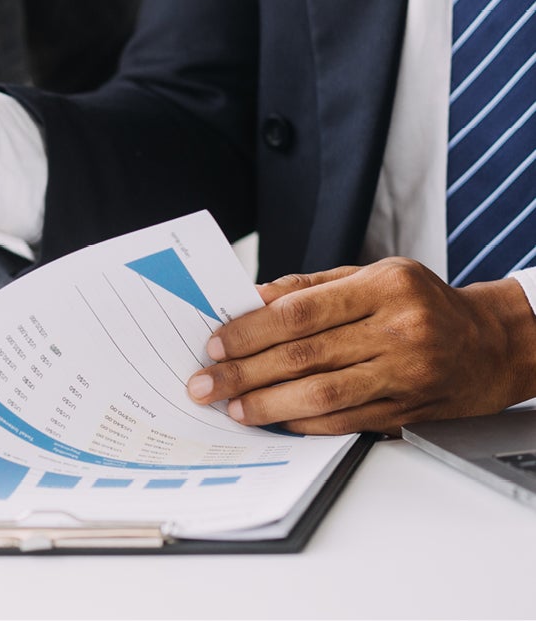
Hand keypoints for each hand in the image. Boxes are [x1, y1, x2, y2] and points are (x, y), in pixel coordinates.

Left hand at [183, 258, 535, 434]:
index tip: (215, 345)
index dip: (250, 332)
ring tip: (235, 408)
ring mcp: (407, 374)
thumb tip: (248, 300)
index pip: (300, 312)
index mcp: (385, 287)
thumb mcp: (372, 275)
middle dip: (245, 373)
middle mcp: (400, 330)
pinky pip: (347, 421)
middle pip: (305, 356)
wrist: (492, 344)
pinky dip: (306, 423)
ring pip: (324, 394)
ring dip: (269, 404)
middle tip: (206, 385)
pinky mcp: (410, 410)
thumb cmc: (421, 304)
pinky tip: (277, 421)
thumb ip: (309, 286)